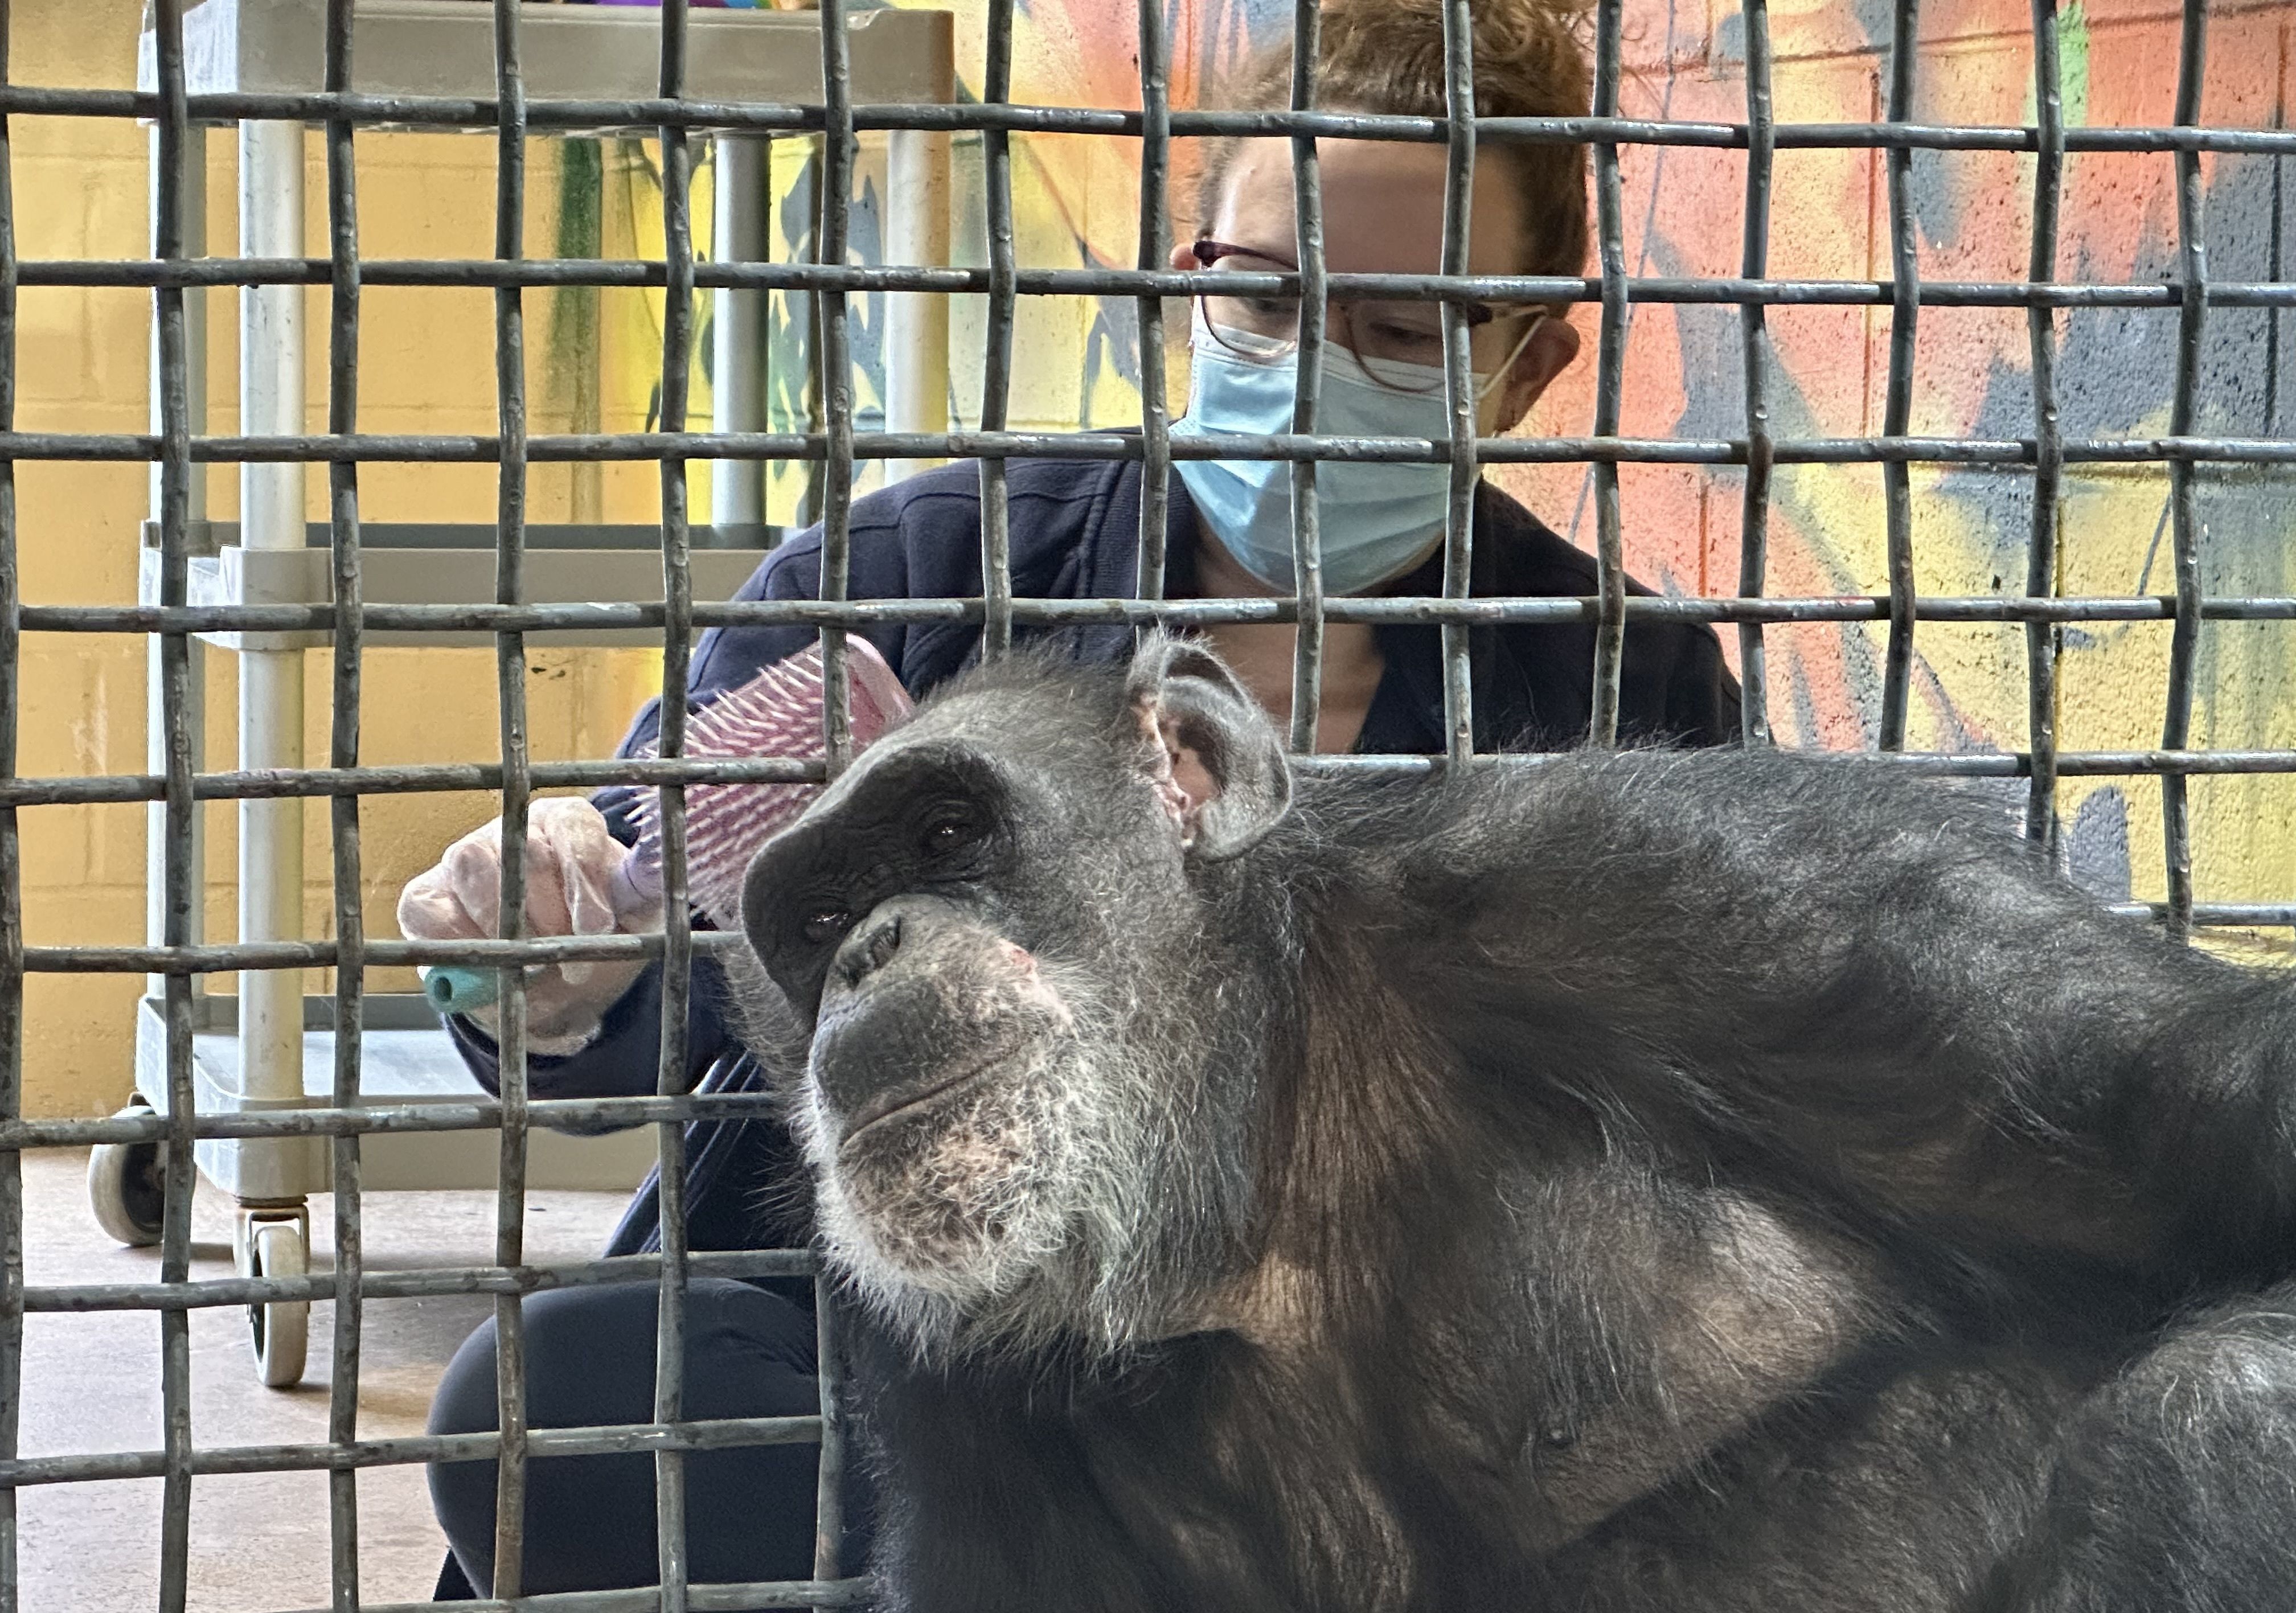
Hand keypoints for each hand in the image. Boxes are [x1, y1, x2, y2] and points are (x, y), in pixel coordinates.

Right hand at [396, 797, 662, 1053]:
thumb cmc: (594, 938)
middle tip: (565, 960)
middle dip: (550, 917)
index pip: (575, 828)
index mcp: (569, 823)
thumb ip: (642, 891)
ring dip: (505, 925)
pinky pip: (431, 910)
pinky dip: (458, 942)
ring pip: (475, 868)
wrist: (550, 982)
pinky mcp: (425, 894)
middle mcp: (514, 827)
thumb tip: (658, 865)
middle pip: (525, 852)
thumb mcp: (632, 919)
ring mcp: (465, 856)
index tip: (595, 931)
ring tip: (529, 965)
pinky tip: (486, 963)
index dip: (584, 882)